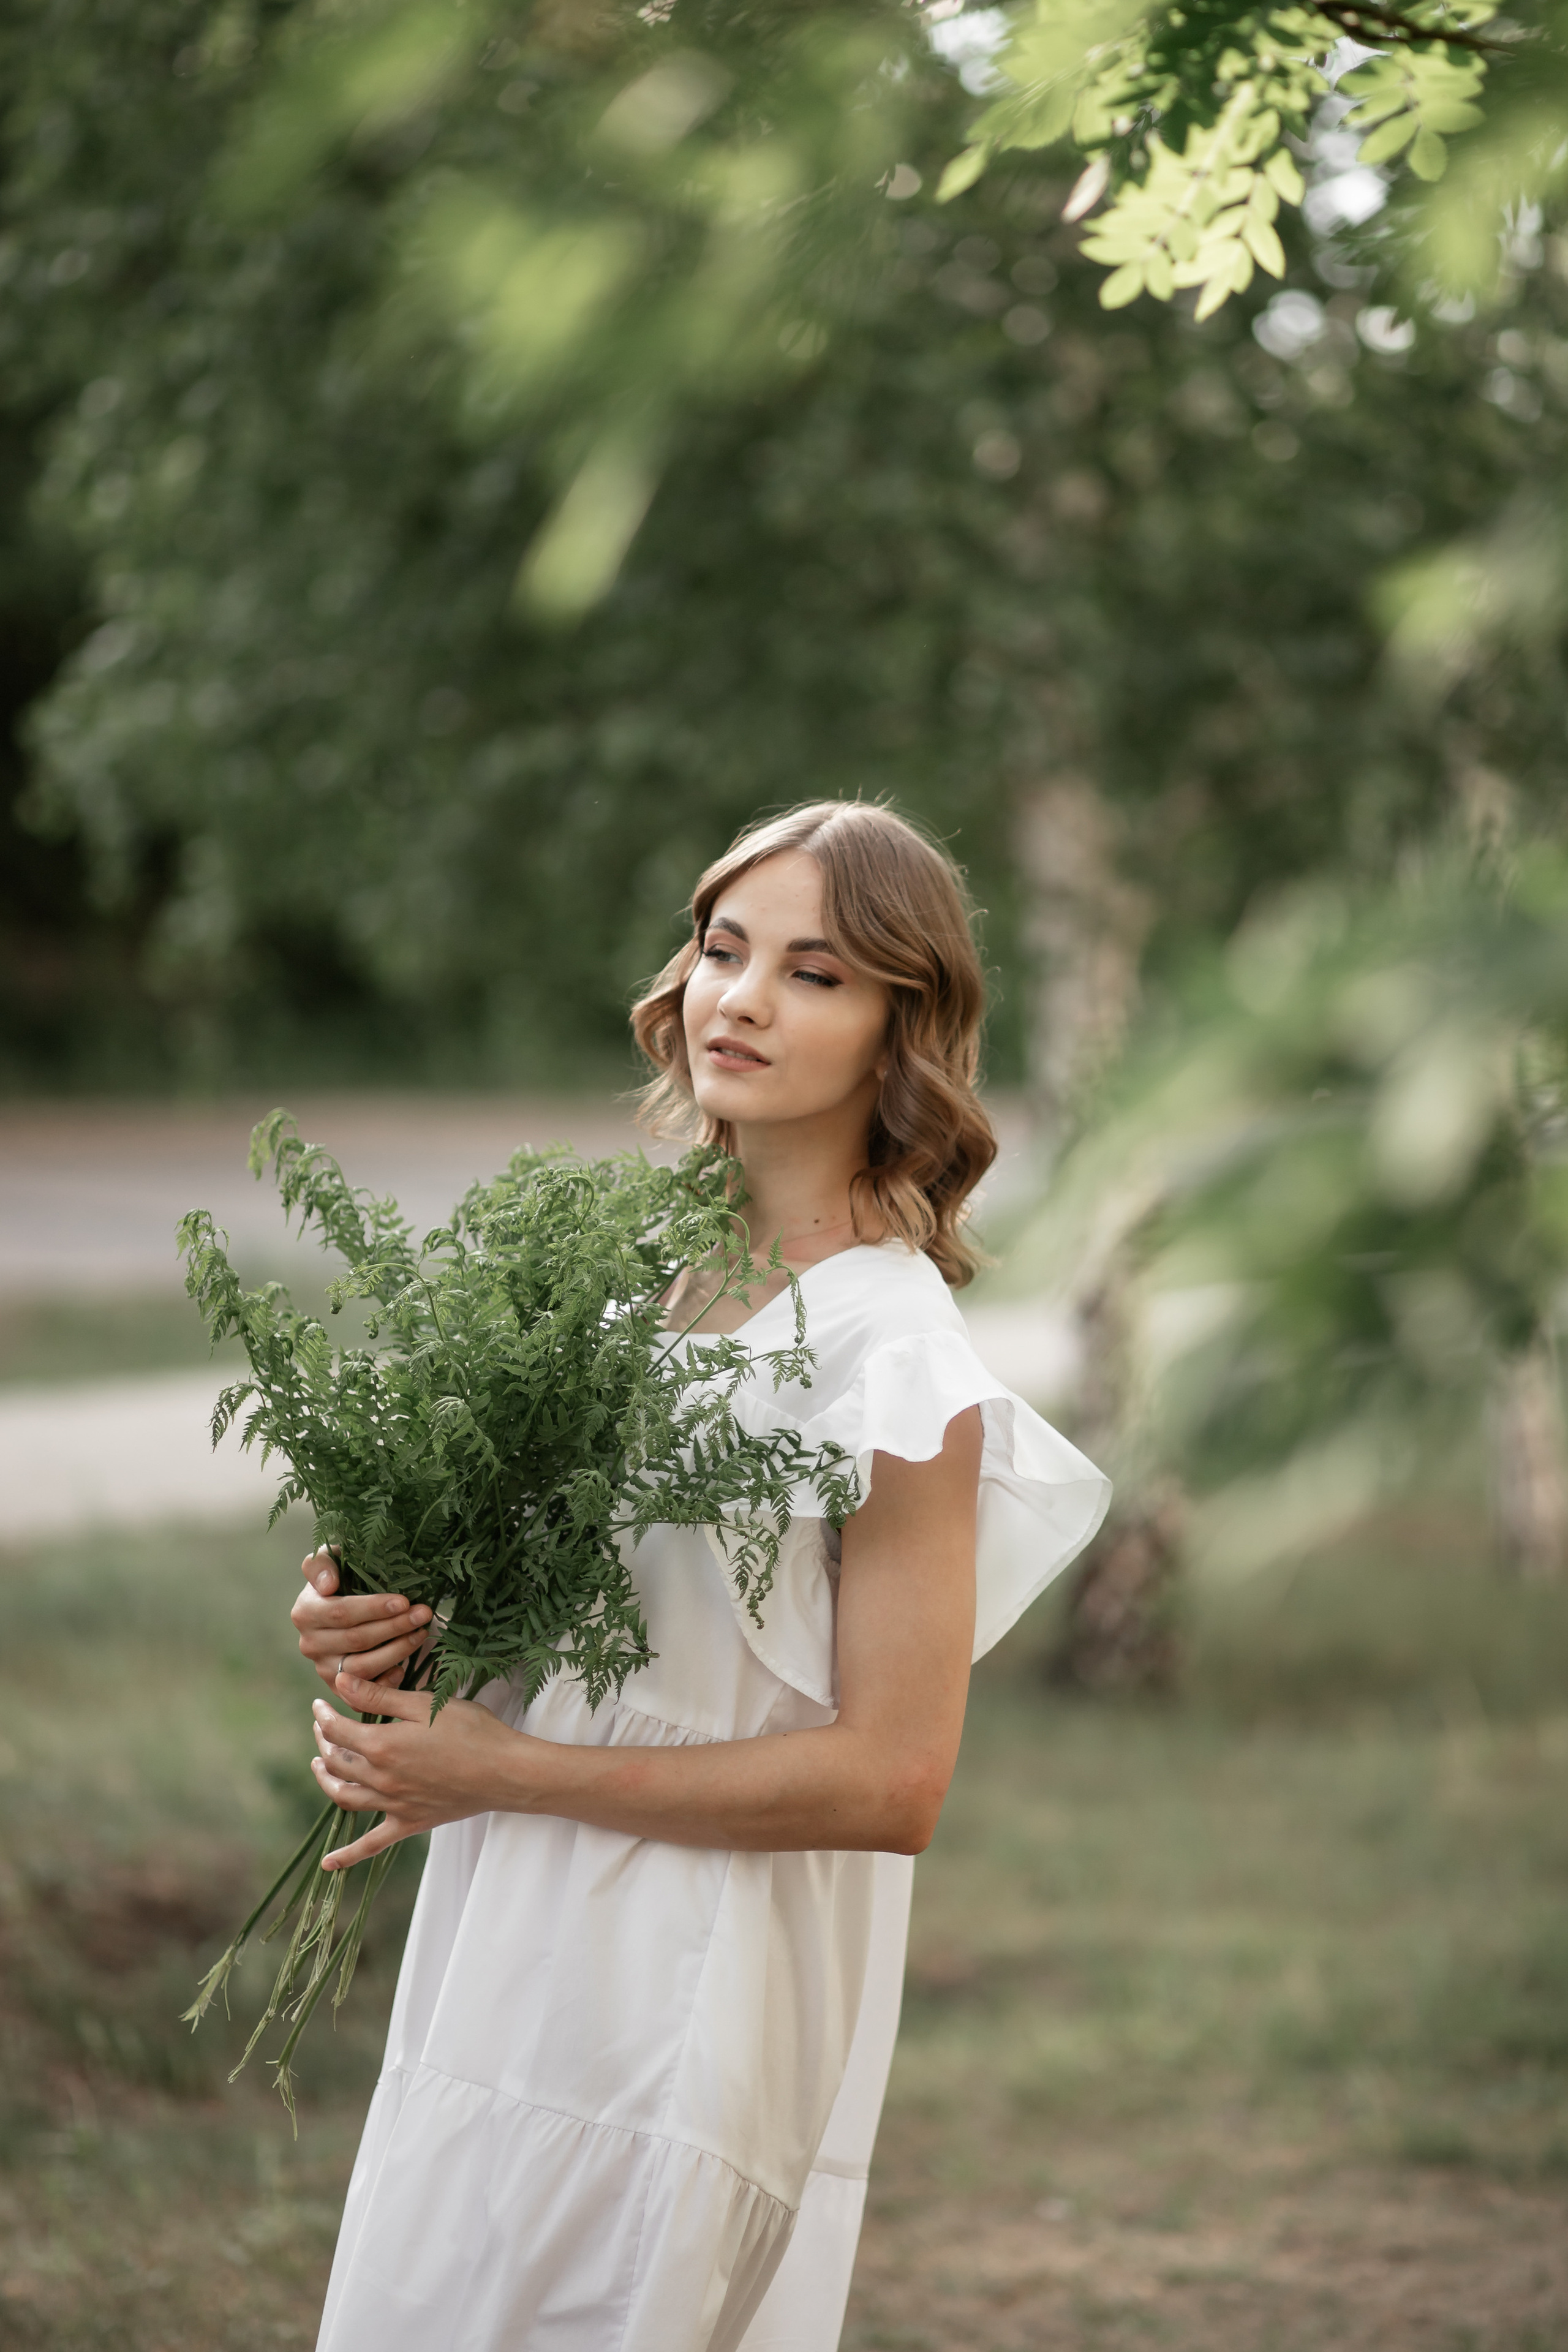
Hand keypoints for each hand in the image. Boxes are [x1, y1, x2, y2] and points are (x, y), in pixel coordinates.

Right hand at [291, 1547, 433, 1692]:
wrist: (343, 1606)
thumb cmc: (342, 1577)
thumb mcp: (330, 1559)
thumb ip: (322, 1564)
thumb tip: (327, 1584)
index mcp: (305, 1612)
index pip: (341, 1612)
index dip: (374, 1608)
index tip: (404, 1601)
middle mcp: (310, 1644)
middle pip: (356, 1640)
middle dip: (394, 1627)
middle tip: (423, 1614)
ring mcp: (324, 1669)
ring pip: (362, 1668)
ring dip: (397, 1651)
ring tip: (421, 1633)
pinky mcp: (339, 1687)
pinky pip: (363, 1694)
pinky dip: (386, 1682)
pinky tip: (404, 1667)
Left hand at [311, 1672, 531, 1867]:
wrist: (505, 1771)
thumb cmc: (471, 1730)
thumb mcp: (424, 1704)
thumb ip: (378, 1696)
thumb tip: (341, 1681)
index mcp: (382, 1746)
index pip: (337, 1731)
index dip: (324, 1716)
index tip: (319, 1705)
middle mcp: (381, 1779)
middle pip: (337, 1762)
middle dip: (325, 1741)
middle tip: (324, 1727)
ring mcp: (394, 1805)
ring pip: (345, 1797)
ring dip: (326, 1780)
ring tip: (320, 1766)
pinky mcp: (410, 1823)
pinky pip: (372, 1844)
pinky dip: (348, 1855)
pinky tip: (329, 1864)